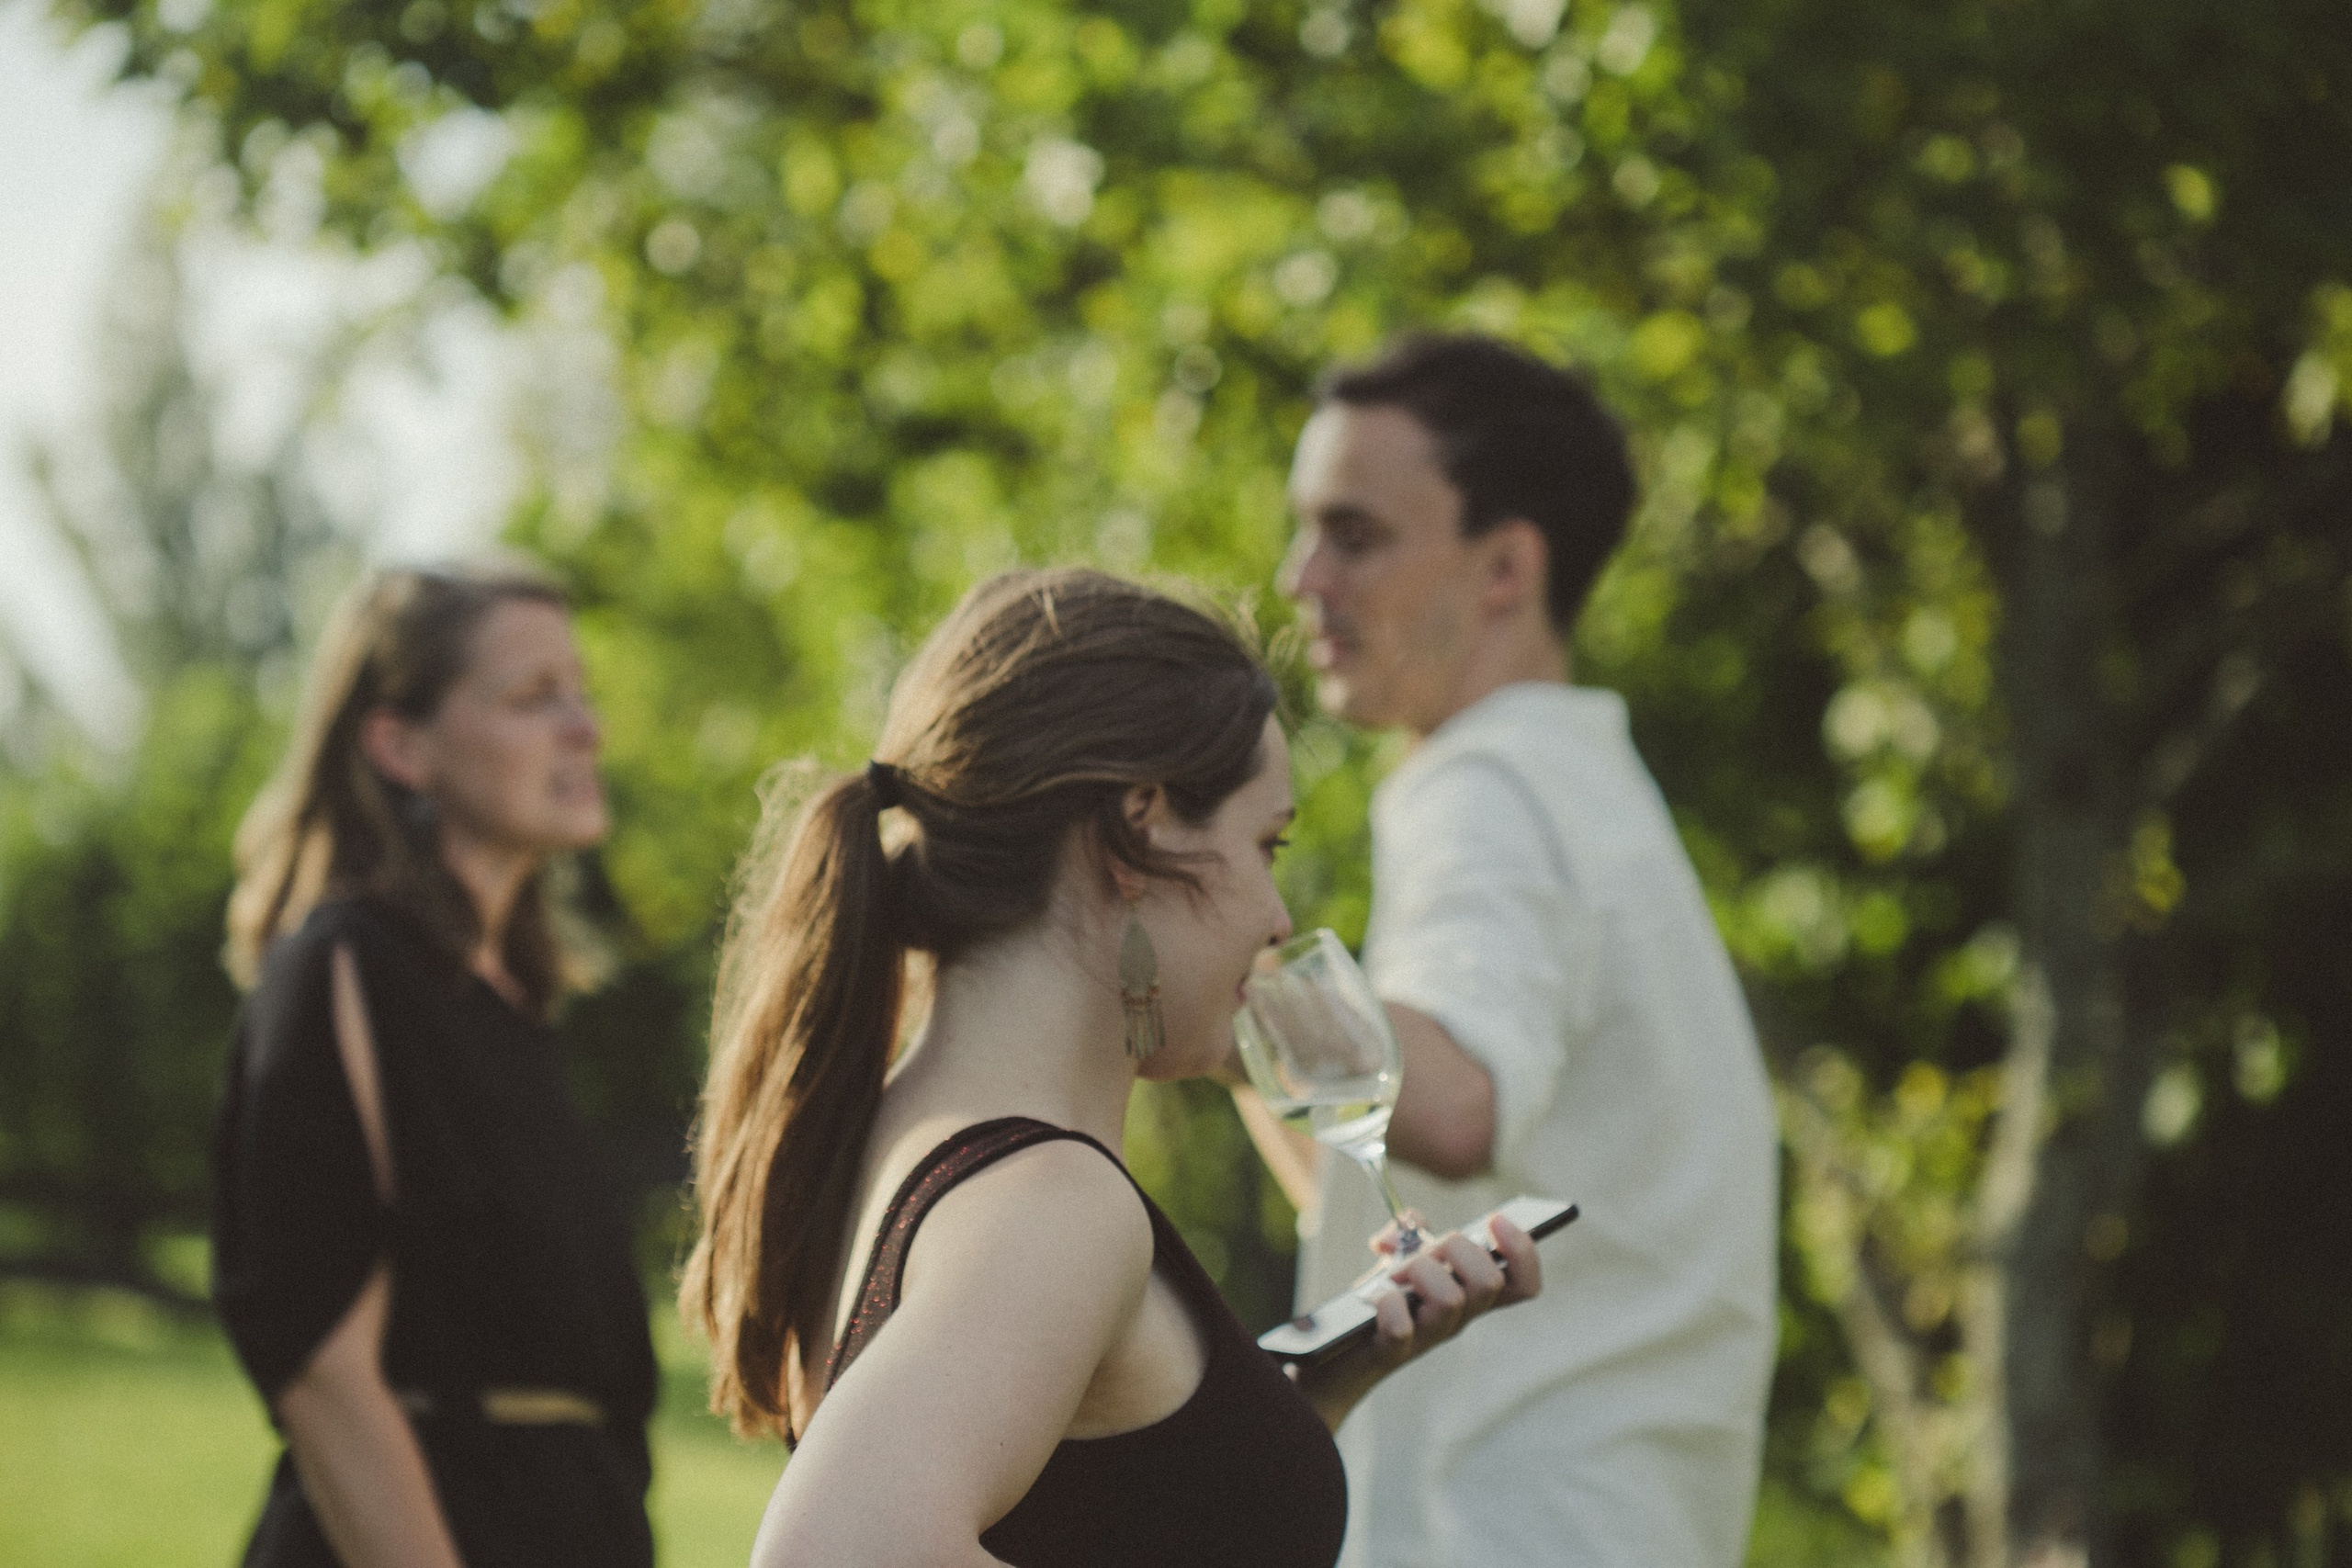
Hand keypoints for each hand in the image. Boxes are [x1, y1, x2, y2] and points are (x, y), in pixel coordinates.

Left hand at [1295, 1215, 1542, 1429]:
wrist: (1338, 1353)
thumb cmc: (1379, 1300)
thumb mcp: (1400, 1258)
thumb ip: (1410, 1231)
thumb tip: (1410, 1226)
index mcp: (1469, 1294)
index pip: (1523, 1284)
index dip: (1522, 1251)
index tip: (1496, 1220)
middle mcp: (1457, 1319)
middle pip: (1490, 1283)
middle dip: (1458, 1248)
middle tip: (1426, 1250)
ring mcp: (1428, 1337)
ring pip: (1451, 1300)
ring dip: (1421, 1271)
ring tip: (1395, 1273)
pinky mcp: (1391, 1351)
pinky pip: (1401, 1329)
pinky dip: (1388, 1303)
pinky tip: (1377, 1297)